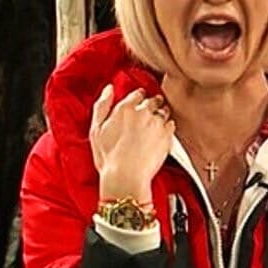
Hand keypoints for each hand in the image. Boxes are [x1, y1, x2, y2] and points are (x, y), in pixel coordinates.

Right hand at [90, 85, 174, 199]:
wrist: (126, 177)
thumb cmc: (109, 158)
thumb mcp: (96, 129)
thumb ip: (102, 105)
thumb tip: (109, 89)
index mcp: (125, 108)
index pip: (138, 93)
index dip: (138, 98)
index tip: (138, 103)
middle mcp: (144, 112)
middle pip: (153, 101)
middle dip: (151, 105)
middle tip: (147, 115)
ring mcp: (157, 124)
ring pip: (164, 111)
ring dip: (160, 115)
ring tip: (153, 126)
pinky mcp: (168, 136)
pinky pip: (171, 125)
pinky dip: (167, 127)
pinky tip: (159, 136)